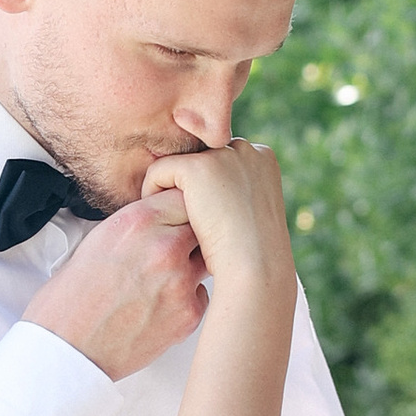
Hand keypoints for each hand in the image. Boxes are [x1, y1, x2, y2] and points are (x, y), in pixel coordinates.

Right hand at [23, 192, 206, 384]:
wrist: (67, 347)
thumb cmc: (72, 298)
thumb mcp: (98, 239)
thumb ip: (137, 225)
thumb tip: (163, 219)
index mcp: (138, 222)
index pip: (184, 197)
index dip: (180, 208)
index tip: (176, 218)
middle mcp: (164, 247)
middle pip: (202, 226)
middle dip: (189, 236)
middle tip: (169, 251)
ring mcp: (181, 282)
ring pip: (205, 260)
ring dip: (190, 265)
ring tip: (160, 280)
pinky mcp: (189, 314)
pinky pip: (202, 294)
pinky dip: (186, 298)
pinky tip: (159, 305)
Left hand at [141, 141, 294, 292]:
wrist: (255, 266)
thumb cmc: (251, 253)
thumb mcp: (248, 215)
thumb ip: (233, 194)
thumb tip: (204, 192)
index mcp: (263, 158)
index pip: (220, 163)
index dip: (206, 191)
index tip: (205, 221)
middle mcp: (246, 149)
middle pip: (198, 161)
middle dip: (189, 187)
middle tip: (185, 222)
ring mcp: (222, 155)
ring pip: (178, 165)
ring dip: (170, 191)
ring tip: (173, 222)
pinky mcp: (197, 166)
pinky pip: (158, 171)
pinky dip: (152, 194)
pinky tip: (164, 220)